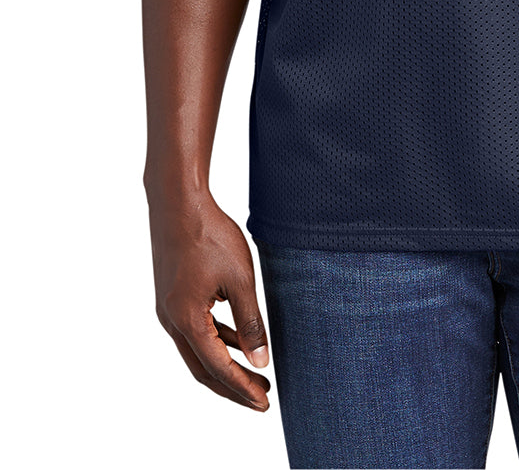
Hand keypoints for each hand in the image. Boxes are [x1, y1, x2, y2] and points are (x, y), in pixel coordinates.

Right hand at [148, 190, 270, 410]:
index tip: (264, 402)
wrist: (178, 202)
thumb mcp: (240, 279)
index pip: (217, 368)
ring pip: (197, 349)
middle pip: (202, 368)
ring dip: (224, 363)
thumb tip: (260, 360)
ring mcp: (168, 309)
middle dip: (232, 386)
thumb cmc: (209, 235)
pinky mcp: (171, 296)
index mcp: (187, 320)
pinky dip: (215, 340)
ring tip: (254, 370)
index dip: (242, 388)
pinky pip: (194, 329)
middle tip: (261, 397)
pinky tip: (236, 337)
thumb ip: (250, 322)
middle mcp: (171, 320)